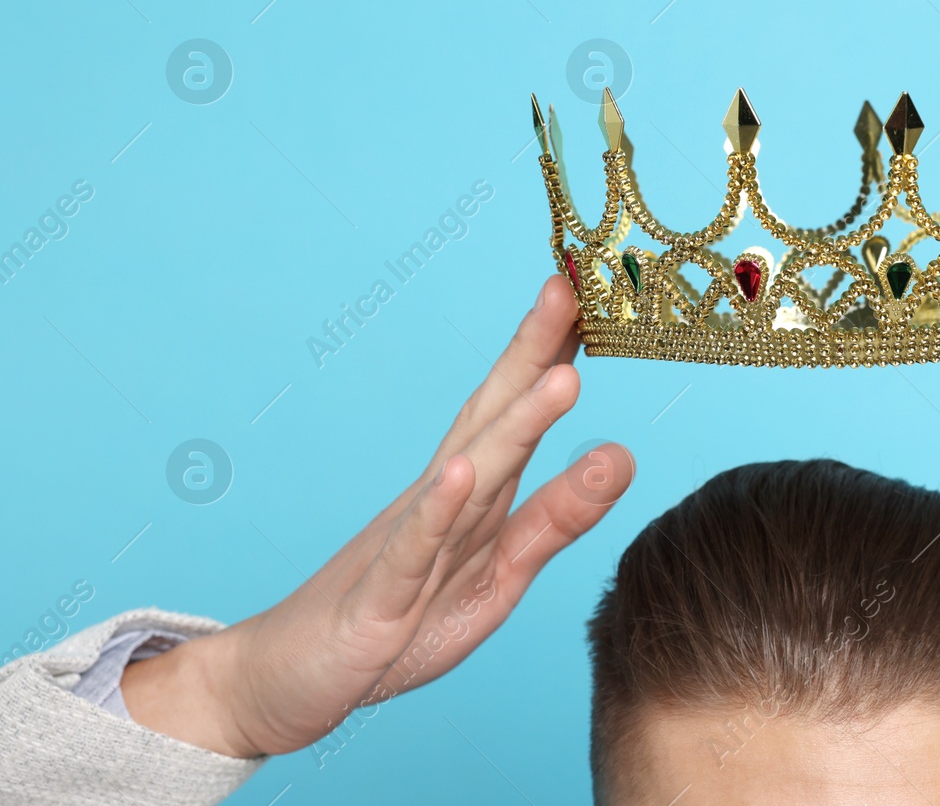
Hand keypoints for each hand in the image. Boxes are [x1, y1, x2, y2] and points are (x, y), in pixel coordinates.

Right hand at [122, 276, 632, 758]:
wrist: (285, 680)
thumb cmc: (398, 621)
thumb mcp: (498, 576)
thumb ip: (557, 518)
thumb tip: (624, 455)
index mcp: (470, 495)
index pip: (514, 408)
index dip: (551, 350)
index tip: (592, 289)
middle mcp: (438, 504)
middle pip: (492, 417)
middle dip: (534, 353)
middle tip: (572, 288)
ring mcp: (407, 549)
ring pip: (468, 478)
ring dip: (513, 426)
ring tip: (562, 377)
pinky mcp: (379, 603)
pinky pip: (410, 554)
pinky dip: (435, 513)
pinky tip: (459, 473)